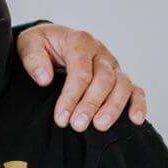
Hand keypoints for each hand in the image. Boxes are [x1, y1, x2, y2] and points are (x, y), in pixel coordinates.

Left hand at [14, 24, 146, 131]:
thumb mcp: (29, 44)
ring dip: (113, 107)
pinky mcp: (119, 77)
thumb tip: (45, 79)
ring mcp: (112, 65)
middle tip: (78, 125)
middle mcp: (99, 52)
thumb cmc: (41, 45)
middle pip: (104, 79)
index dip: (72, 96)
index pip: (80, 71)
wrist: (53, 41)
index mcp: (79, 41)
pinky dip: (138, 104)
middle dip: (91, 104)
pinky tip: (136, 120)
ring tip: (100, 126)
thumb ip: (33, 59)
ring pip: (122, 85)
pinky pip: (135, 89)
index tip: (61, 117)